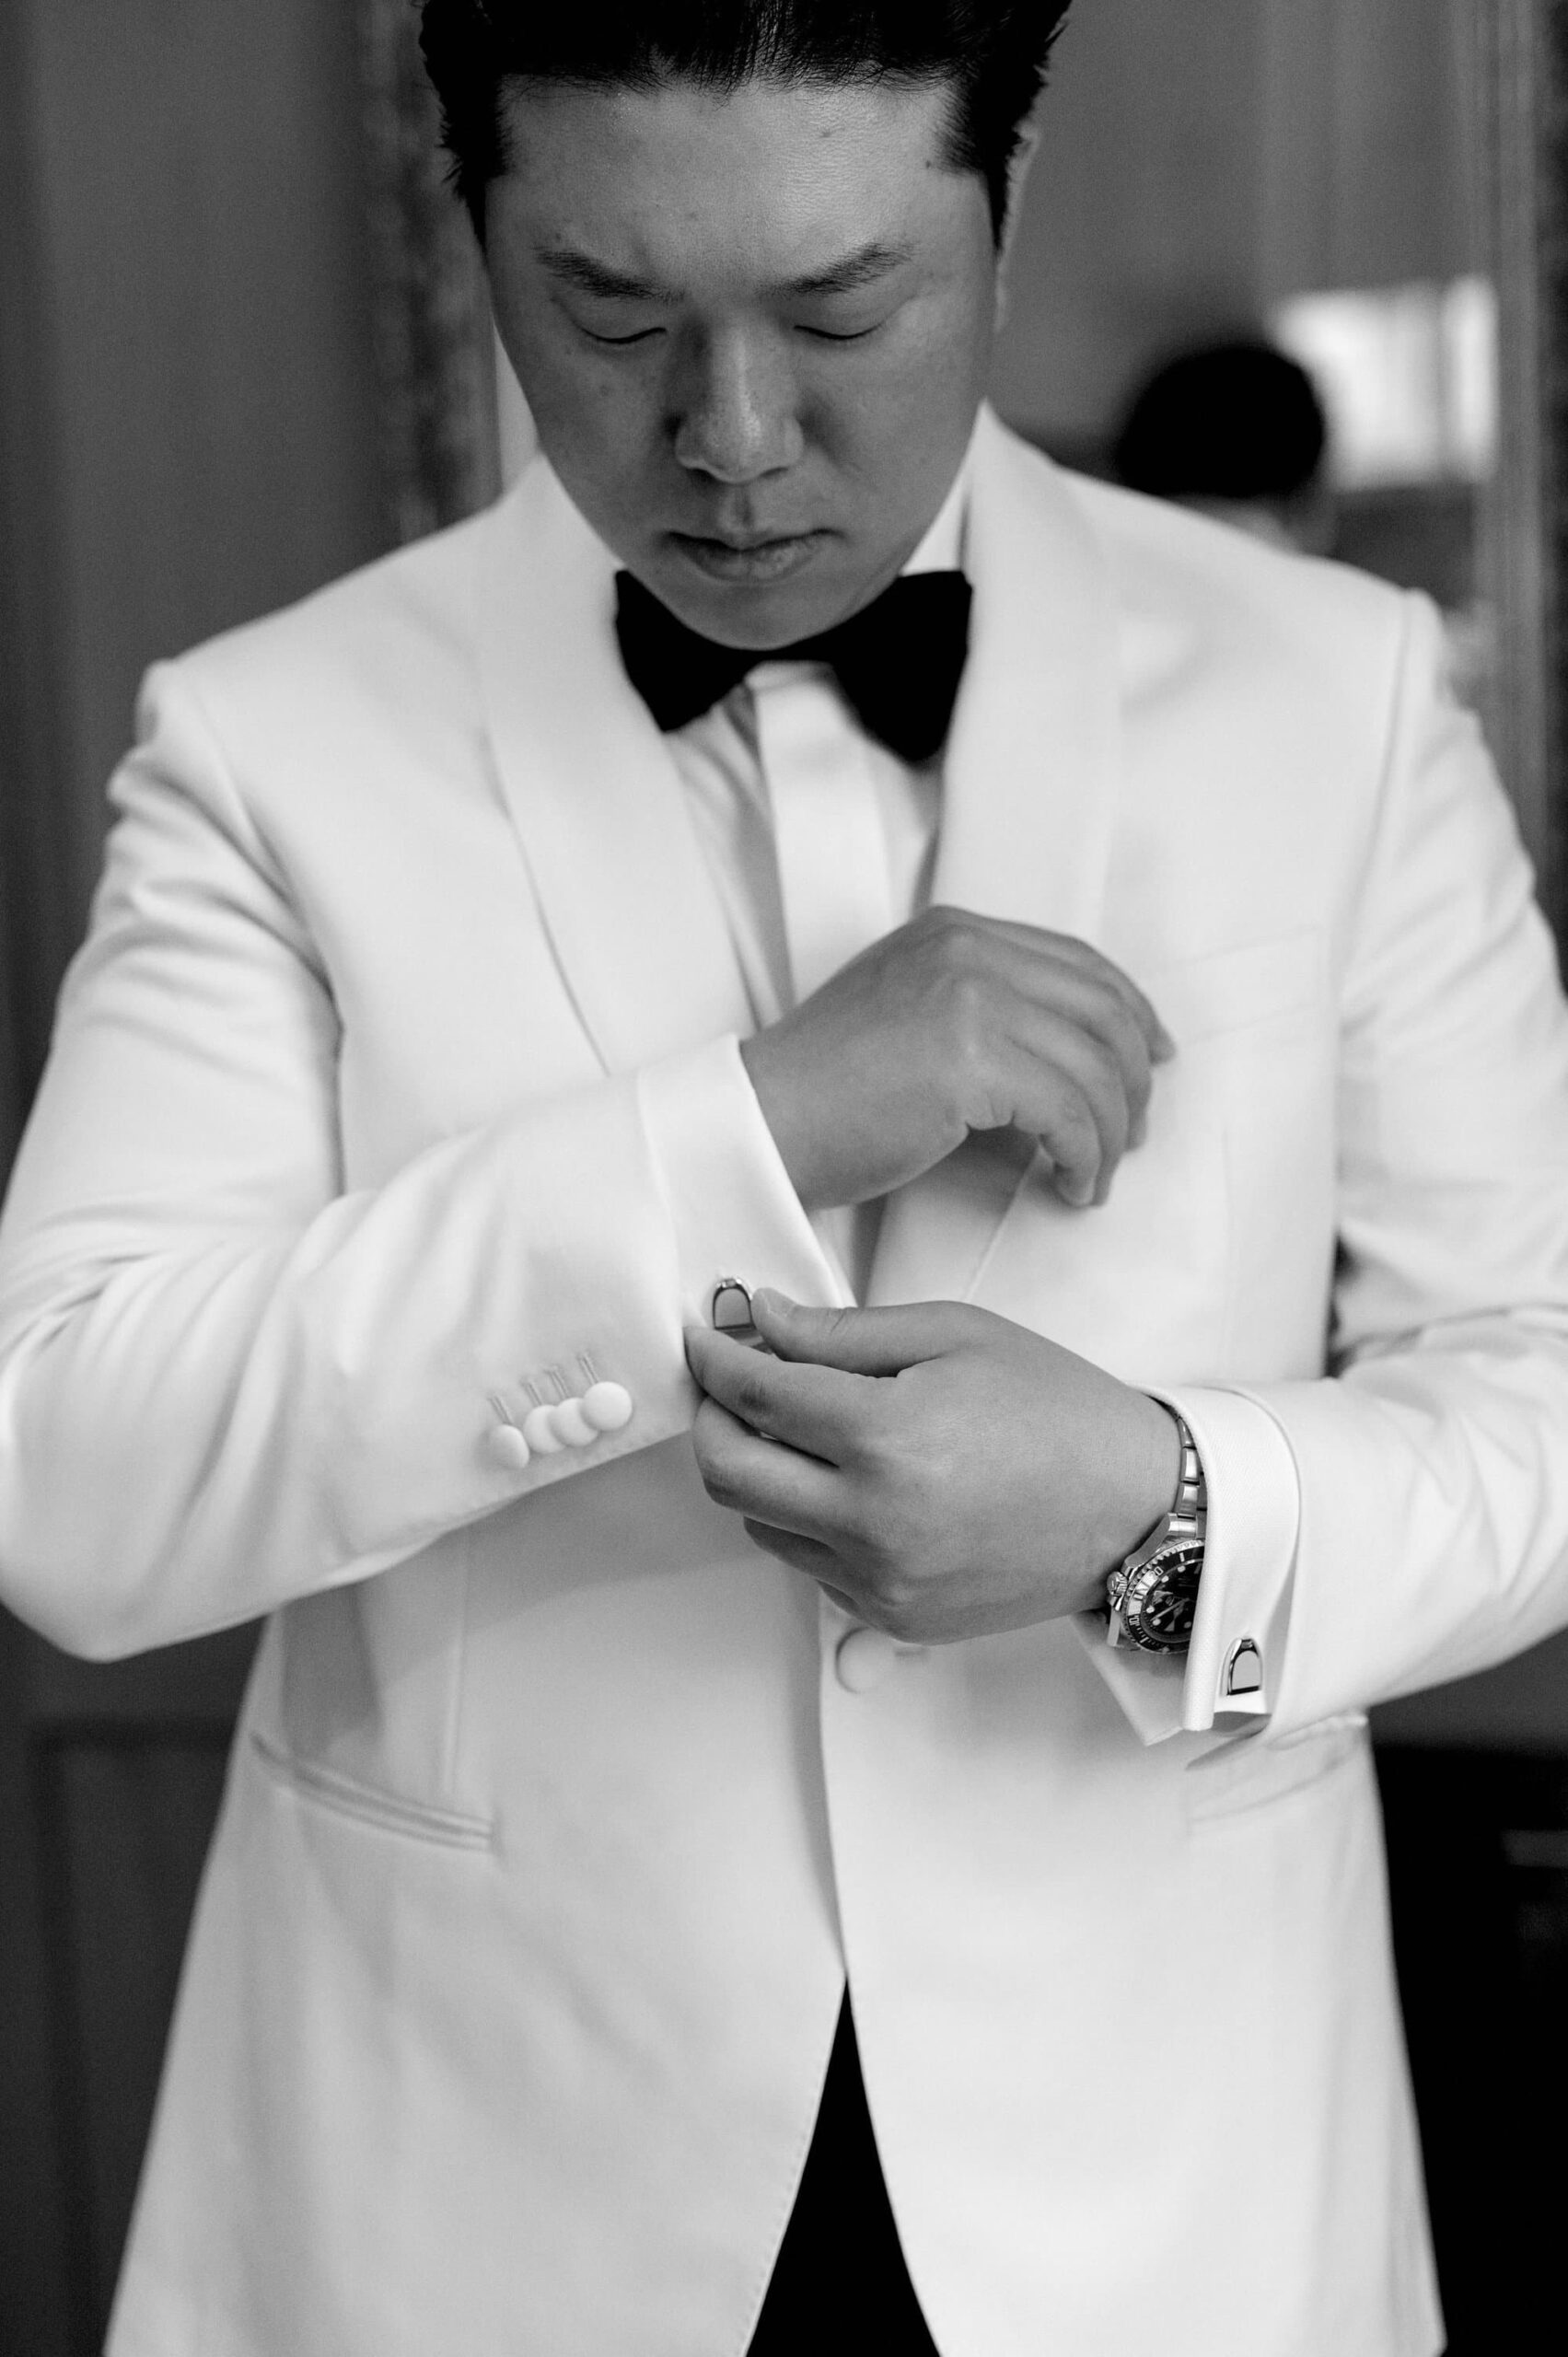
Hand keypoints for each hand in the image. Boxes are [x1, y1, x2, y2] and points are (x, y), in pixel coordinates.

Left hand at [685, 1291, 1180, 1645]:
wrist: (1135, 1508)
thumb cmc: (1054, 1407)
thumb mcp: (953, 1335)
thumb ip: (841, 1333)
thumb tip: (757, 1318)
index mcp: (887, 1437)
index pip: (753, 1393)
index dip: (712, 1357)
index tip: (704, 1336)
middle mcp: (871, 1520)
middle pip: (725, 1472)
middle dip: (711, 1419)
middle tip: (728, 1385)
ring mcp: (878, 1579)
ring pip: (759, 1521)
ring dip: (758, 1469)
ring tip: (804, 1430)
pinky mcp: (891, 1617)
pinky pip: (809, 1564)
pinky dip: (807, 1518)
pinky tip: (853, 1483)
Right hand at [739, 906, 1172, 1213]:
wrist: (761, 1123)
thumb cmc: (825, 1092)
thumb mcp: (907, 1011)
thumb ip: (980, 1008)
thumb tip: (1069, 1059)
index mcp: (955, 930)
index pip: (1079, 963)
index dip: (1130, 1014)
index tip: (1152, 1062)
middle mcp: (968, 949)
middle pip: (1103, 1009)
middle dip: (1132, 1081)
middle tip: (1133, 1136)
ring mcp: (969, 997)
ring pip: (1095, 1066)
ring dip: (1111, 1133)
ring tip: (1094, 1175)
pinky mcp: (970, 1059)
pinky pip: (1069, 1113)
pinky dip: (1085, 1156)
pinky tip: (1072, 1185)